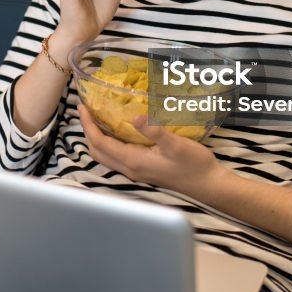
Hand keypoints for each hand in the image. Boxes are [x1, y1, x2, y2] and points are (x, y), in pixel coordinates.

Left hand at [77, 103, 222, 197]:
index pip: (101, 143)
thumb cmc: (194, 165)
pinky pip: (116, 157)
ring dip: (97, 138)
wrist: (208, 185)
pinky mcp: (143, 171)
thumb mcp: (176, 145)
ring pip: (106, 155)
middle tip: (87, 110)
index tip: (83, 107)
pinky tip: (117, 132)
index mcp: (134, 161)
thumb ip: (155, 131)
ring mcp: (136, 171)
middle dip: (88, 131)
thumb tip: (136, 117)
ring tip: (97, 119)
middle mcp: (130, 168)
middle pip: (98, 151)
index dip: (88, 125)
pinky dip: (109, 143)